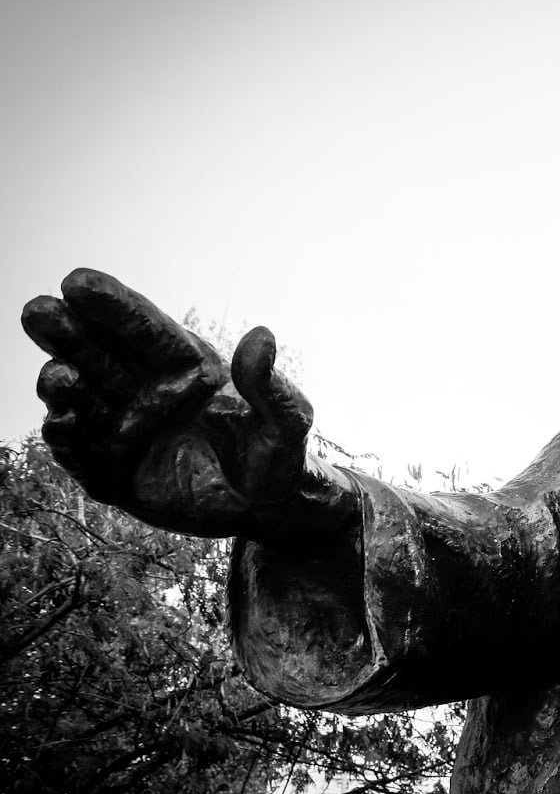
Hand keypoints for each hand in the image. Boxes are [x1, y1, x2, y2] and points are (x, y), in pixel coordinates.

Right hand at [21, 269, 356, 543]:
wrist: (268, 513)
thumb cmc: (281, 458)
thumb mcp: (287, 423)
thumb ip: (271, 386)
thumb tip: (261, 336)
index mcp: (186, 369)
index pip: (144, 330)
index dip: (113, 305)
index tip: (78, 280)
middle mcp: (148, 392)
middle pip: (98, 354)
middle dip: (68, 332)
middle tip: (38, 309)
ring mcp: (126, 430)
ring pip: (81, 398)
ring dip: (63, 384)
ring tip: (59, 376)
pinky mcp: (113, 471)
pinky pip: (81, 451)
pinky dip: (68, 436)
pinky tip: (61, 419)